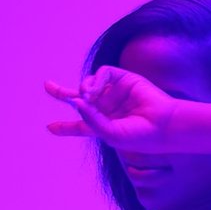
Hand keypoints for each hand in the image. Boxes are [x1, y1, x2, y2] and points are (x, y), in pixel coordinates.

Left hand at [45, 66, 181, 150]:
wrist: (163, 125)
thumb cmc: (139, 136)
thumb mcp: (108, 133)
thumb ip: (89, 119)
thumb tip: (74, 100)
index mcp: (103, 125)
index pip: (81, 125)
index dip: (65, 126)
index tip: (50, 128)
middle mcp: (108, 108)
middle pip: (80, 99)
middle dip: (63, 93)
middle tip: (48, 86)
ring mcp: (115, 93)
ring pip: (89, 84)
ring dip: (83, 89)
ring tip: (87, 98)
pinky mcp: (124, 79)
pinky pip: (103, 73)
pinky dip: (95, 80)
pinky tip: (93, 91)